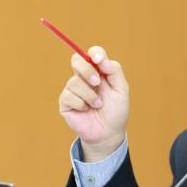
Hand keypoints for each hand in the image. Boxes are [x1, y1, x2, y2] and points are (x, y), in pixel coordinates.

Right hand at [58, 46, 128, 161]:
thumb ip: (115, 71)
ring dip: (90, 95)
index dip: (94, 53)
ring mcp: (73, 89)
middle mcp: (83, 78)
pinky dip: (81, 104)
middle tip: (98, 83)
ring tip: (98, 105)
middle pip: (76, 60)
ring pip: (75, 81)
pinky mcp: (65, 102)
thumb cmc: (116, 111)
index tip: (99, 61)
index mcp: (98, 72)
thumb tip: (102, 60)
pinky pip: (69, 95)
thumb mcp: (121, 89)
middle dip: (87, 70)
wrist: (108, 133)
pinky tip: (86, 110)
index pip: (92, 54)